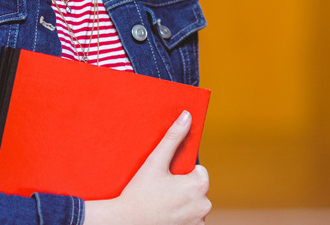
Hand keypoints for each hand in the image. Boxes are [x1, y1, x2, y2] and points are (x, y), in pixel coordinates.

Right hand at [84, 111, 210, 224]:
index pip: (200, 172)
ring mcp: (198, 221)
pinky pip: (190, 218)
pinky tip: (164, 214)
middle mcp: (203, 205)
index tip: (168, 177)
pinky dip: (180, 216)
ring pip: (194, 204)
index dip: (183, 172)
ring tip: (161, 202)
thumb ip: (173, 137)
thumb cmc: (140, 193)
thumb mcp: (155, 162)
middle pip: (197, 188)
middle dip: (183, 187)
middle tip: (162, 190)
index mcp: (198, 185)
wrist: (126, 223)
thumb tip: (187, 116)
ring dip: (182, 202)